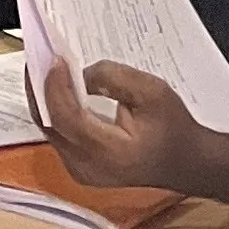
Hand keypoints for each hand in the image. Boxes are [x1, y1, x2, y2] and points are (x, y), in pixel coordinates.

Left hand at [37, 60, 222, 194]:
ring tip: (46, 69)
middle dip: (41, 88)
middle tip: (40, 57)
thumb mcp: (152, 92)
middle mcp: (87, 167)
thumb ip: (113, 78)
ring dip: (46, 98)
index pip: (67, 117)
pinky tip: (59, 90)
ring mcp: (80, 171)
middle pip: (50, 123)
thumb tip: (78, 73)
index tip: (55, 59)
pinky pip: (58, 135)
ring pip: (50, 129)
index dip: (55, 86)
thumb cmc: (175, 127)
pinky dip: (56, 111)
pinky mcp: (79, 168)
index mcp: (109, 153)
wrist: (189, 162)